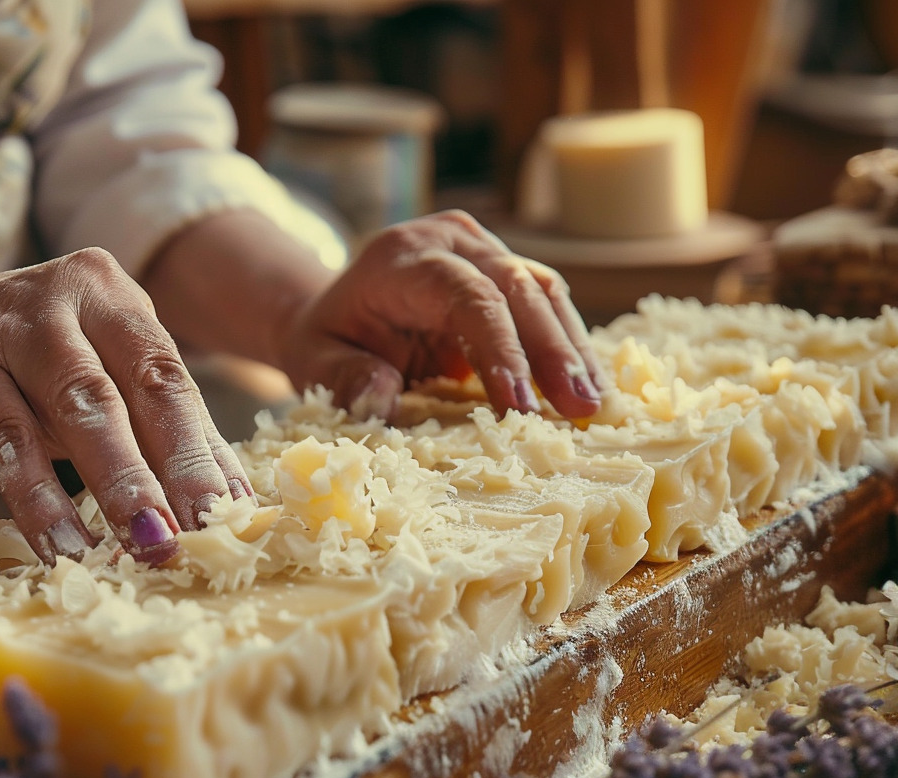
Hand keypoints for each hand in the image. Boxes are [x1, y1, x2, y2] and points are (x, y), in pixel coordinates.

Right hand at [0, 247, 249, 564]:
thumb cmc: (19, 376)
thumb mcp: (91, 384)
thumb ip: (152, 430)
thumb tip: (229, 505)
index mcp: (112, 296)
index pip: (169, 376)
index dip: (203, 450)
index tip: (231, 517)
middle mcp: (62, 298)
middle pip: (130, 388)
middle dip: (170, 469)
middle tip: (199, 534)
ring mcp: (1, 327)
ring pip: (74, 410)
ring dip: (116, 486)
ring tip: (146, 546)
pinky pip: (6, 441)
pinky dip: (41, 500)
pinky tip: (66, 545)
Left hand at [276, 210, 602, 420]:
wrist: (335, 311)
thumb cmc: (326, 340)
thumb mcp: (312, 363)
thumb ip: (342, 378)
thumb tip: (380, 399)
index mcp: (402, 258)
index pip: (466, 294)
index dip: (499, 347)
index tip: (519, 405)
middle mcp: (449, 240)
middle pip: (517, 287)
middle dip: (552, 351)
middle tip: (579, 408)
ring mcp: (482, 250)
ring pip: (543, 290)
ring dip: (572, 349)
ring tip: (593, 405)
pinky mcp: (504, 270)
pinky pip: (545, 304)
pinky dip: (567, 346)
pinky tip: (587, 387)